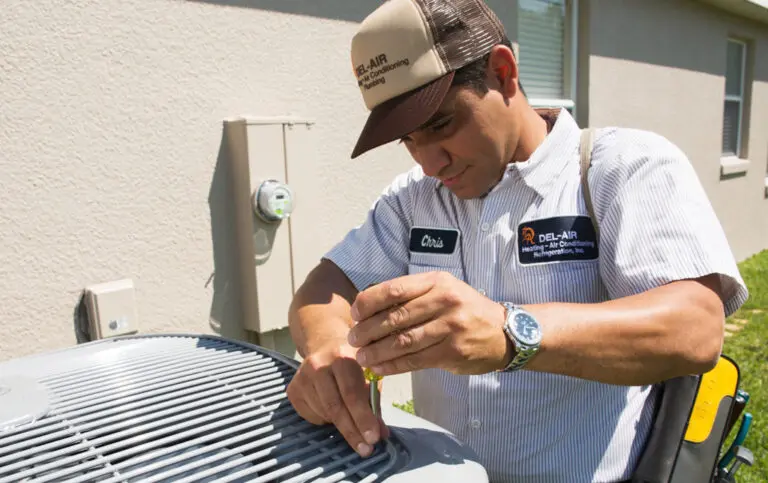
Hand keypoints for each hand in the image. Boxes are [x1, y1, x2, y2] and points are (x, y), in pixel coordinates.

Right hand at [286, 339, 389, 456]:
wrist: (325, 346)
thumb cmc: (352, 364)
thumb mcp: (368, 376)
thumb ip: (374, 403)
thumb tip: (381, 434)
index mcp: (342, 357)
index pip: (352, 394)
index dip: (363, 418)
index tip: (373, 439)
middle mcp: (318, 365)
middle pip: (335, 407)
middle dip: (352, 431)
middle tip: (365, 449)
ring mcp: (302, 377)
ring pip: (324, 414)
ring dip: (340, 424)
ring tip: (349, 417)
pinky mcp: (292, 389)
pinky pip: (311, 416)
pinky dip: (325, 420)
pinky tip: (331, 409)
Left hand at [347, 271, 510, 375]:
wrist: (504, 332)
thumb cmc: (465, 309)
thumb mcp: (443, 290)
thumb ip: (413, 296)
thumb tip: (370, 306)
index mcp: (437, 282)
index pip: (394, 289)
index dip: (369, 302)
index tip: (354, 313)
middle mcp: (444, 301)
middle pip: (395, 317)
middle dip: (367, 330)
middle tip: (352, 339)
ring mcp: (450, 327)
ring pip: (403, 341)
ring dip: (376, 351)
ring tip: (361, 357)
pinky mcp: (453, 351)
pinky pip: (415, 360)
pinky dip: (393, 365)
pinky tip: (379, 368)